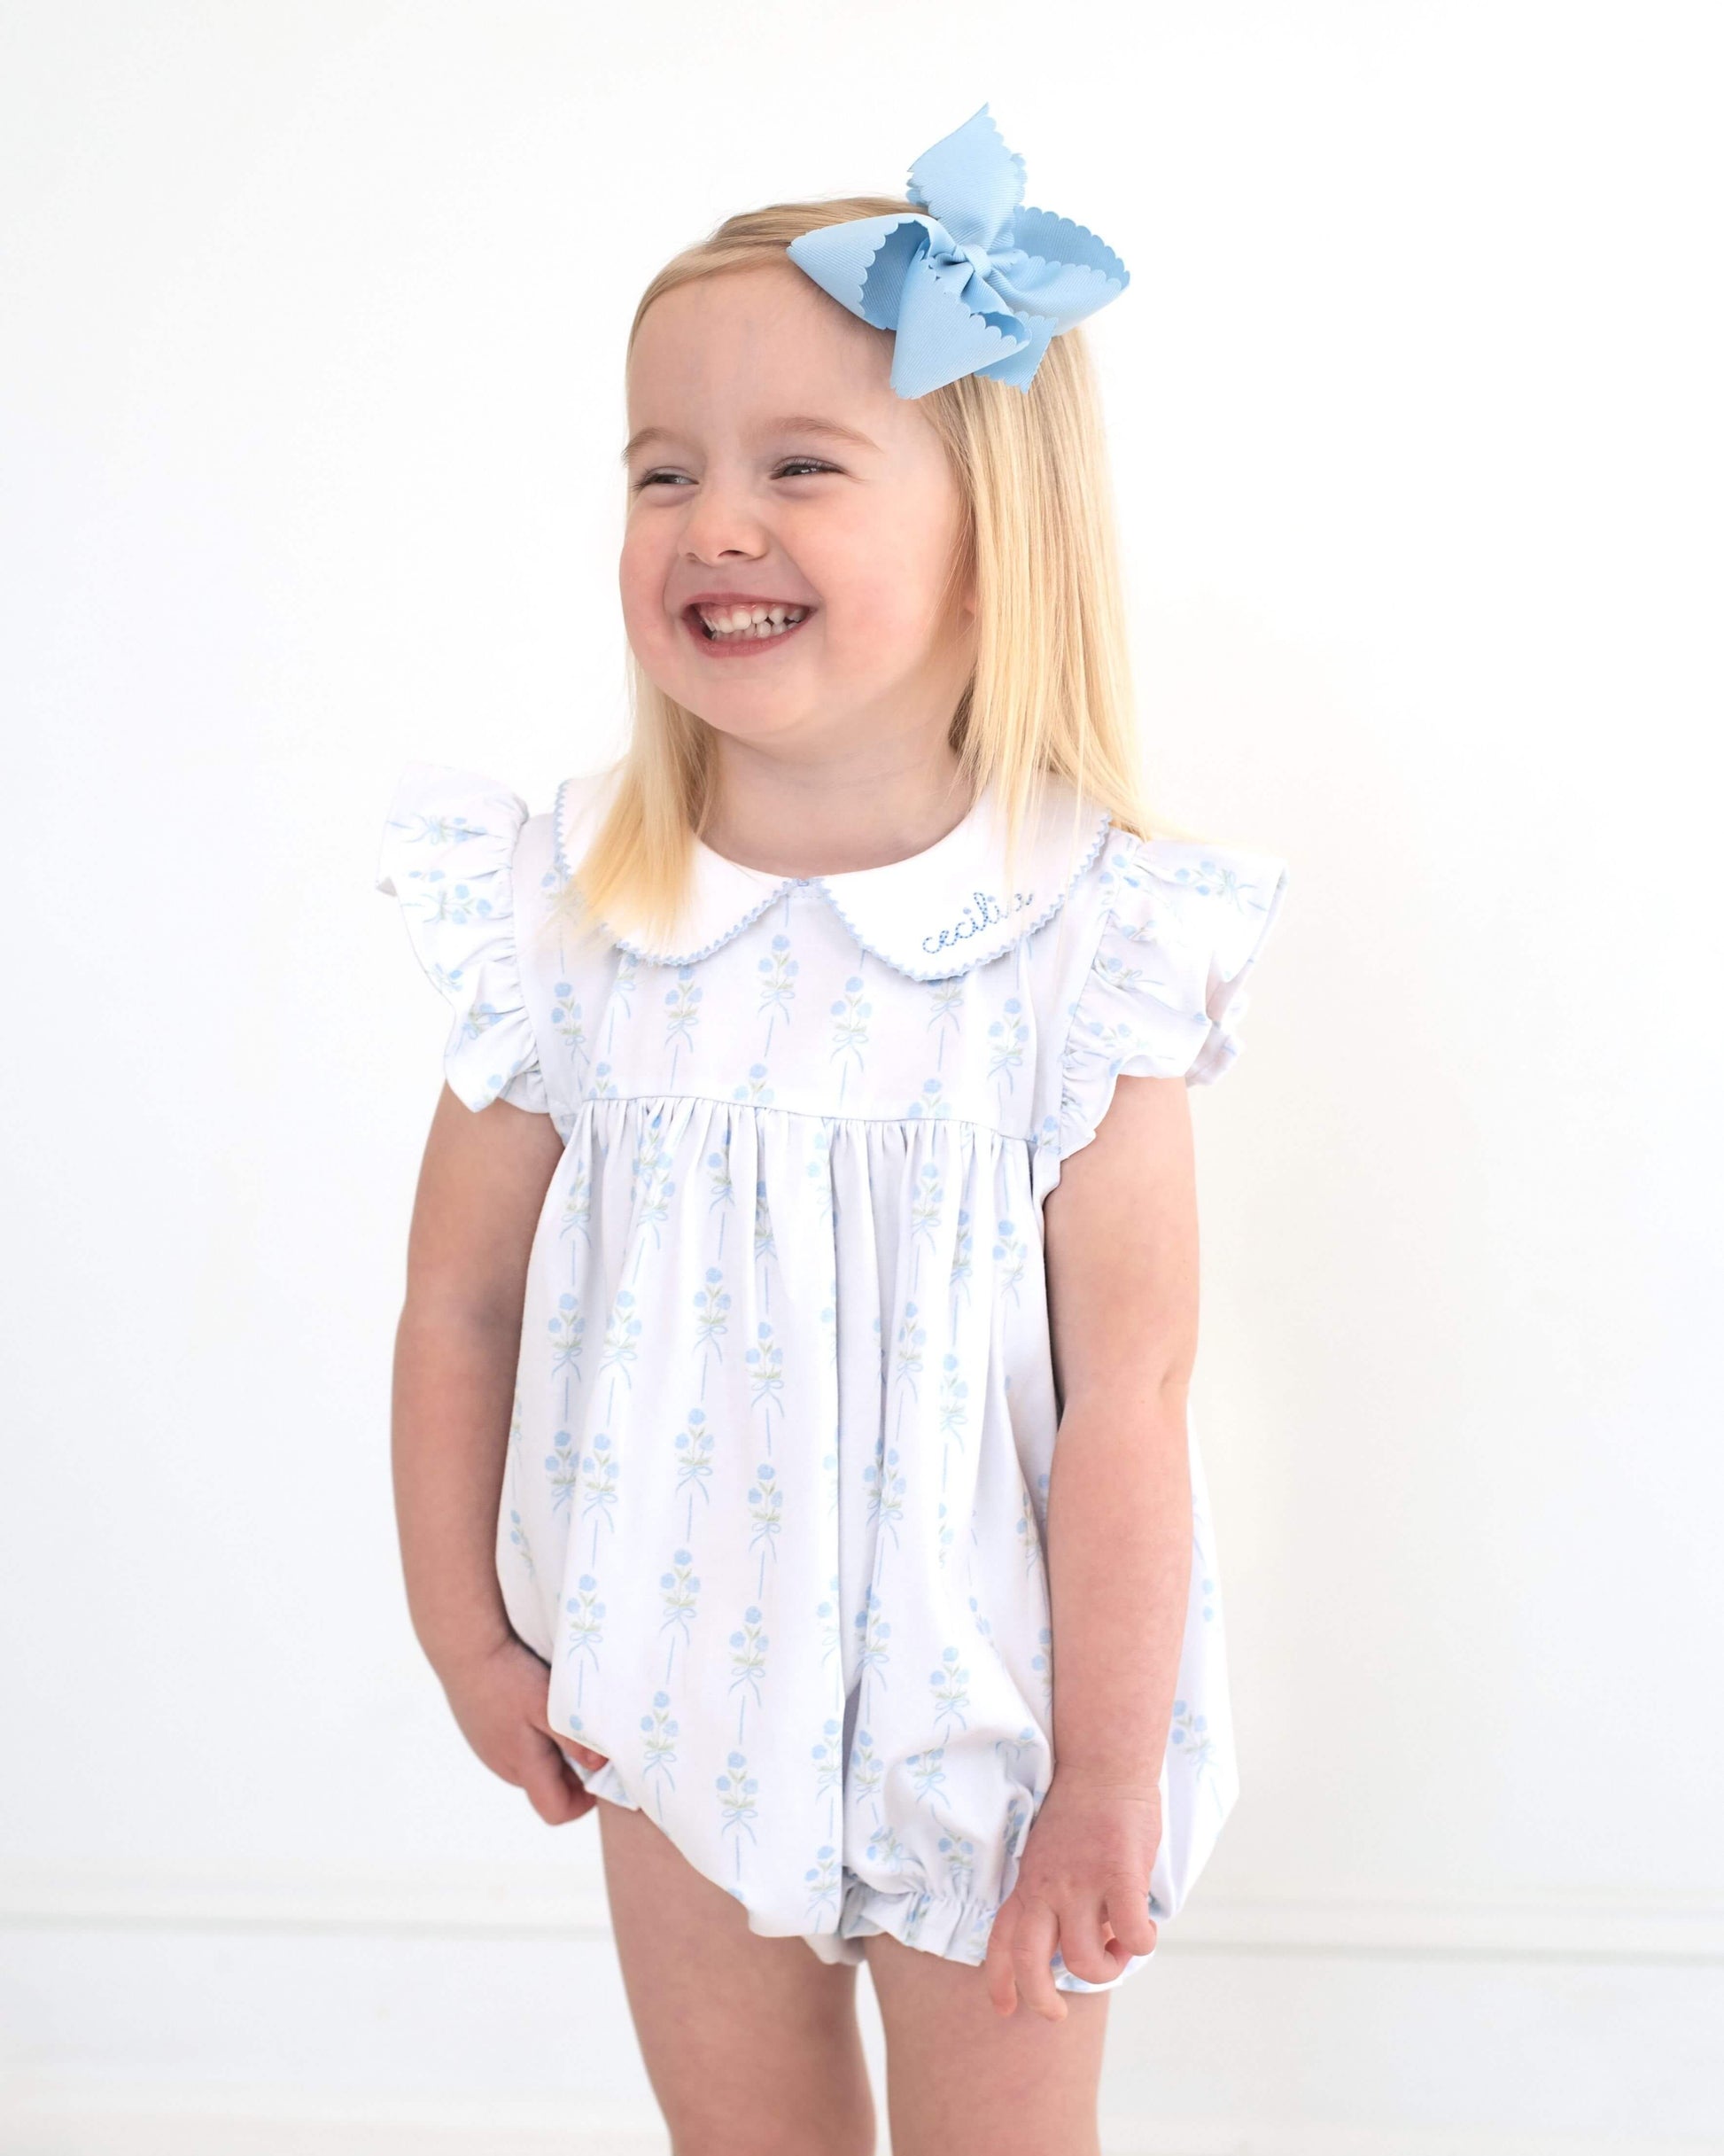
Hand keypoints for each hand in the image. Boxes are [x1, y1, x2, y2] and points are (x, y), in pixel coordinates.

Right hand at [434, 1632, 609, 1826]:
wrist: (465, 1650)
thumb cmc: (508, 1677)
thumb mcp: (549, 1706)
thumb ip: (575, 1738)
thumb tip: (602, 1765)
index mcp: (523, 1766)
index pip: (556, 1812)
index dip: (583, 1803)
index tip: (599, 1773)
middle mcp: (505, 1766)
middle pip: (548, 1789)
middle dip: (574, 1774)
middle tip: (590, 1738)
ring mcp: (491, 1750)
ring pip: (533, 1767)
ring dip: (555, 1754)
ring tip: (565, 1718)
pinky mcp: (484, 1733)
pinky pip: (517, 1749)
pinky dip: (536, 1739)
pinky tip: (539, 1707)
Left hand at [983, 1771, 1160, 2019]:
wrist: (1103, 1762)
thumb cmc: (1081, 1808)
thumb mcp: (1047, 1853)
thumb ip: (1052, 1896)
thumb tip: (1076, 1939)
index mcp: (1029, 1881)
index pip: (1002, 1940)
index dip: (999, 1980)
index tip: (1004, 2008)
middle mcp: (1047, 1886)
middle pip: (1031, 1962)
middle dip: (1040, 1999)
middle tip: (1056, 2013)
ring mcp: (1081, 1882)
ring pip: (1084, 1960)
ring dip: (1107, 1966)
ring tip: (1119, 1944)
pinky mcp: (1118, 1874)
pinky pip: (1131, 1934)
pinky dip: (1140, 1943)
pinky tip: (1144, 1927)